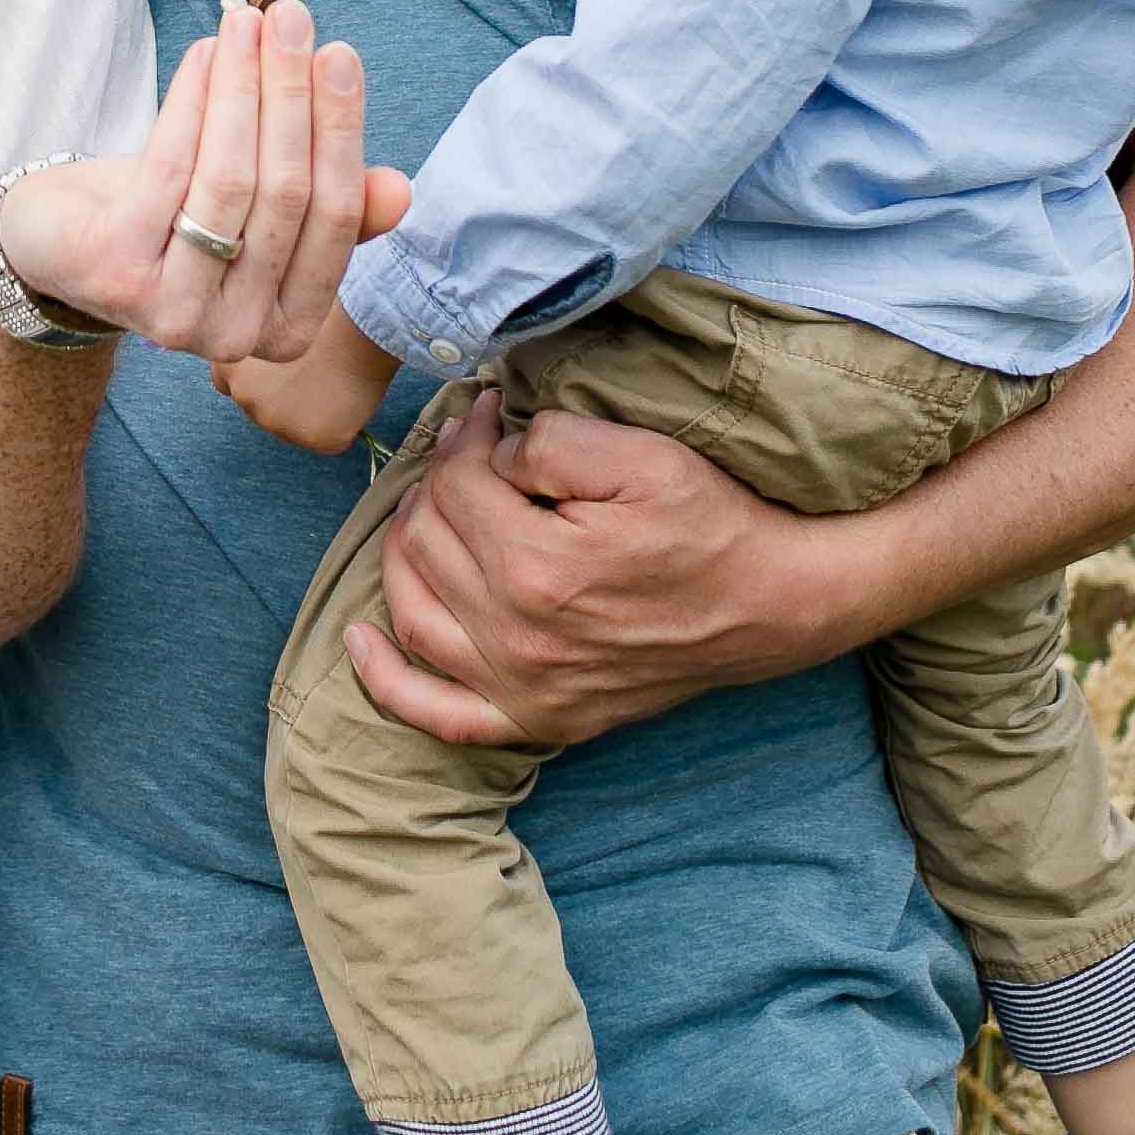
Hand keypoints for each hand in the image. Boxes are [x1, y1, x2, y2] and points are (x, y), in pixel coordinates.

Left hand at [0, 0, 397, 364]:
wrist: (61, 246)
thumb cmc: (175, 220)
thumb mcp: (259, 215)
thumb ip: (328, 210)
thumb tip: (399, 190)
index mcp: (289, 328)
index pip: (336, 219)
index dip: (341, 131)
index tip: (339, 55)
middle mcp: (236, 336)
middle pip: (286, 193)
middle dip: (293, 94)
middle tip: (295, 19)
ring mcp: (174, 312)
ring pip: (230, 179)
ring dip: (245, 86)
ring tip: (249, 20)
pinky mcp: (117, 274)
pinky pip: (170, 168)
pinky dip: (192, 100)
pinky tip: (203, 53)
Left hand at [217, 312, 401, 453]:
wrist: (357, 328)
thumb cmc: (321, 316)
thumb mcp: (271, 330)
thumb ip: (257, 354)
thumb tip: (268, 371)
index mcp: (230, 367)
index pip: (227, 384)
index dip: (255, 380)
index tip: (275, 374)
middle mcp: (246, 398)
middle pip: (261, 410)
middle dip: (283, 401)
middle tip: (312, 378)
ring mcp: (278, 423)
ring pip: (293, 430)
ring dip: (309, 416)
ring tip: (332, 385)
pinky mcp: (313, 439)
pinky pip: (326, 440)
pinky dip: (338, 427)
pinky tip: (348, 399)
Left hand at [345, 386, 880, 748]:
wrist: (774, 603)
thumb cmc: (711, 523)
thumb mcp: (638, 454)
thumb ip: (547, 442)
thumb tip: (487, 455)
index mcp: (537, 569)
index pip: (454, 485)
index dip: (464, 437)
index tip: (487, 413)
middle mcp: (518, 638)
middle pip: (425, 540)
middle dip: (439, 482)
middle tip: (472, 452)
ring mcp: (524, 689)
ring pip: (412, 609)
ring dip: (405, 551)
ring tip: (431, 509)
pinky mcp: (539, 721)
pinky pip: (436, 714)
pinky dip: (387, 681)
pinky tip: (360, 640)